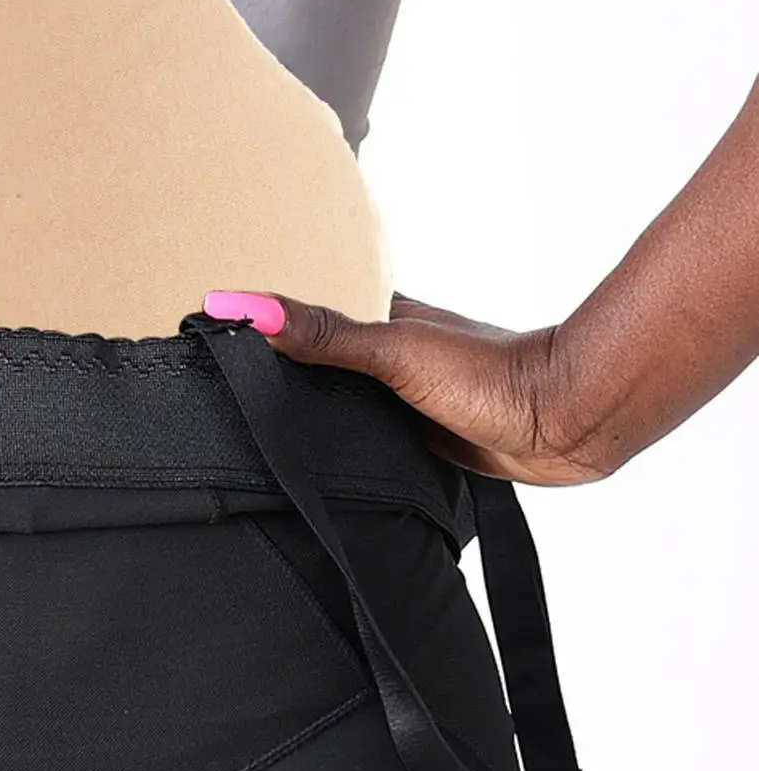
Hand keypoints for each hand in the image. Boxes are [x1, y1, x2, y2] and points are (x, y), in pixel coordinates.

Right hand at [202, 288, 610, 486]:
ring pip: (339, 406)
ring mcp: (405, 398)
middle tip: (217, 392)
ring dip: (309, 417)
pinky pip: (365, 441)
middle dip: (273, 377)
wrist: (566, 421)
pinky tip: (321, 465)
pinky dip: (342, 449)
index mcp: (377, 318)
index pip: (299, 320)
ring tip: (253, 433)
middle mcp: (387, 356)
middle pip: (314, 366)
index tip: (204, 336)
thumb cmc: (490, 373)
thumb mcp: (389, 349)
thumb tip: (238, 304)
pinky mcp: (421, 438)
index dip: (255, 327)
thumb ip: (317, 333)